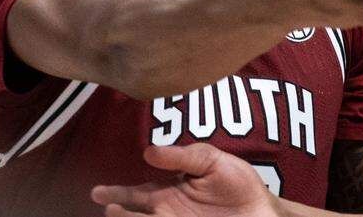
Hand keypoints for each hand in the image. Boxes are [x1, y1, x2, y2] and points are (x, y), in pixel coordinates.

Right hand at [91, 144, 280, 216]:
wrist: (264, 212)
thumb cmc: (240, 185)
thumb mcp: (214, 162)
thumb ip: (183, 156)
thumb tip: (149, 152)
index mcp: (169, 192)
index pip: (135, 195)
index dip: (116, 194)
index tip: (99, 194)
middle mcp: (166, 213)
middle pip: (133, 215)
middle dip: (118, 212)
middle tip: (109, 208)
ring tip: (117, 214)